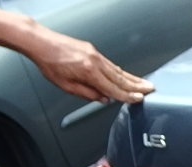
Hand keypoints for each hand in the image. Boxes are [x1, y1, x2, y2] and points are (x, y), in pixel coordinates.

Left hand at [26, 27, 153, 103]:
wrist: (40, 42)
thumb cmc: (49, 63)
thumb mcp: (66, 86)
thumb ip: (87, 94)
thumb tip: (102, 99)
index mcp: (89, 72)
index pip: (113, 88)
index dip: (127, 96)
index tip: (138, 99)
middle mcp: (95, 61)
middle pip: (121, 77)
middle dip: (137, 85)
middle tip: (150, 90)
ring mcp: (95, 54)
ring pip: (118, 70)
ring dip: (132, 78)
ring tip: (143, 83)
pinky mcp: (92, 50)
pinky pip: (110, 64)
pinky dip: (120, 71)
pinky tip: (125, 75)